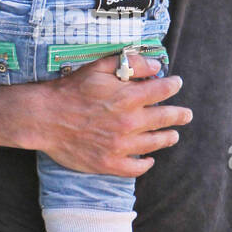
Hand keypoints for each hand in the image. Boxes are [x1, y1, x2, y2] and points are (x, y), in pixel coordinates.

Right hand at [27, 52, 192, 177]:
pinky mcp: (110, 164)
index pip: (163, 90)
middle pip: (166, 118)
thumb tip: (157, 66)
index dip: (173, 85)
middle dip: (180, 115)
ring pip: (156, 143)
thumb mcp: (99, 67)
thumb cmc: (71, 90)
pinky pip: (136, 167)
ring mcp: (121, 146)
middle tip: (186, 114)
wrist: (44, 117)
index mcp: (130, 97)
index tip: (176, 84)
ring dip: (168, 138)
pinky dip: (146, 163)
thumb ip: (131, 63)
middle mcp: (130, 123)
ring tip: (173, 136)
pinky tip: (149, 159)